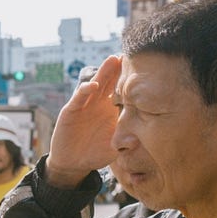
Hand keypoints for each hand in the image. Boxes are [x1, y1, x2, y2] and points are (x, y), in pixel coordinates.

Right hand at [47, 55, 122, 188]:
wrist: (73, 163)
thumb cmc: (95, 154)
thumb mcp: (113, 149)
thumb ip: (124, 144)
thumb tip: (135, 140)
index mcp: (111, 110)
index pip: (123, 92)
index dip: (131, 80)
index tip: (145, 67)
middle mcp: (99, 104)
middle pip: (111, 82)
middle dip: (119, 69)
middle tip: (130, 54)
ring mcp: (85, 105)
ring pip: (96, 84)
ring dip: (104, 72)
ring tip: (113, 60)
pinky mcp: (71, 111)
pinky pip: (79, 98)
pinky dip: (85, 90)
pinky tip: (93, 85)